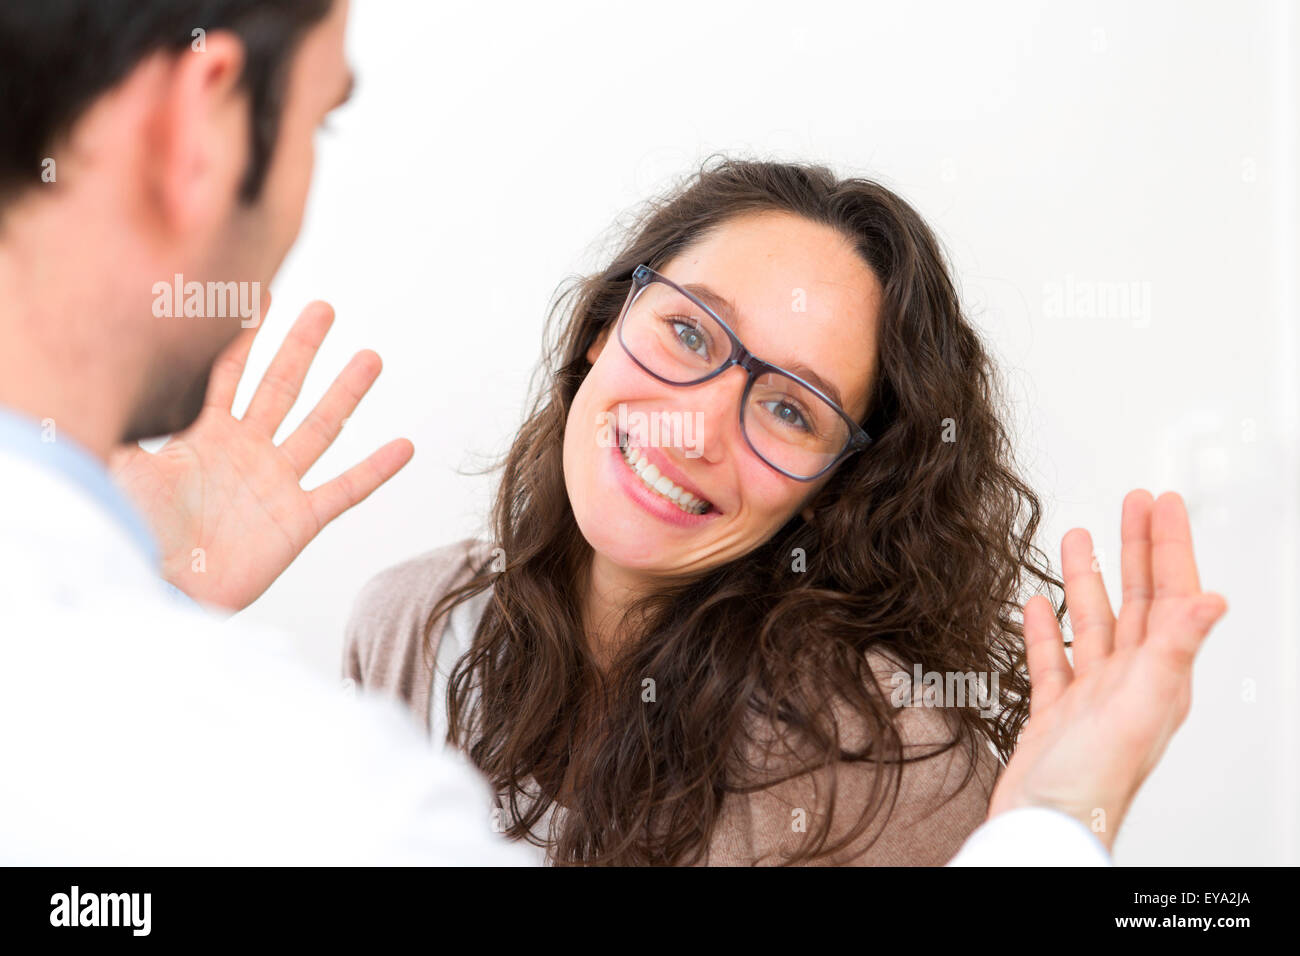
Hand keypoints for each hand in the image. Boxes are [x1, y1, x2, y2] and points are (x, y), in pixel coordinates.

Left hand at [110, 299, 413, 610]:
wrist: (160, 591)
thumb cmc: (135, 534)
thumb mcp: (119, 468)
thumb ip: (118, 422)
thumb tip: (92, 376)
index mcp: (208, 437)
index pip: (232, 375)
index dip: (246, 338)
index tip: (262, 297)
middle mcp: (249, 453)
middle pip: (283, 387)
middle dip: (302, 347)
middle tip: (324, 309)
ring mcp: (278, 484)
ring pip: (321, 428)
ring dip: (346, 393)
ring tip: (370, 358)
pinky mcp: (299, 520)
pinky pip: (346, 490)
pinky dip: (375, 469)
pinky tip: (403, 446)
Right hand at [987, 489, 1227, 850]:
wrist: (1043, 826)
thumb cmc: (1091, 782)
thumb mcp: (1138, 708)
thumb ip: (1175, 651)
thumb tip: (1215, 602)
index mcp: (1159, 678)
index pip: (1172, 597)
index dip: (1169, 547)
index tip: (1164, 506)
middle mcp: (1130, 684)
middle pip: (1138, 602)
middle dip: (1136, 549)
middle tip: (1134, 504)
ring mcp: (1090, 698)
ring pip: (1092, 625)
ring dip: (1087, 581)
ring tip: (1078, 539)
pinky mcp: (1054, 714)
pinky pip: (1052, 661)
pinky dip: (1045, 630)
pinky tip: (1035, 607)